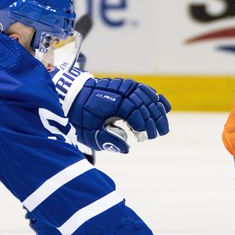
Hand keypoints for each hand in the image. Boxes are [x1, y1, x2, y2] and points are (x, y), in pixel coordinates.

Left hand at [57, 70, 171, 152]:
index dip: (143, 124)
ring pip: (147, 95)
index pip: (133, 110)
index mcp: (109, 102)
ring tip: (163, 125)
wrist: (71, 97)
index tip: (146, 137)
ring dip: (158, 110)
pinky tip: (164, 106)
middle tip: (160, 134)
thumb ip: (108, 141)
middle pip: (144, 103)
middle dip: (154, 119)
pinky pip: (143, 89)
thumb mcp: (89, 134)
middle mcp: (118, 91)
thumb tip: (126, 148)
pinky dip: (154, 97)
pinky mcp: (124, 85)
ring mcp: (122, 86)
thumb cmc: (80, 118)